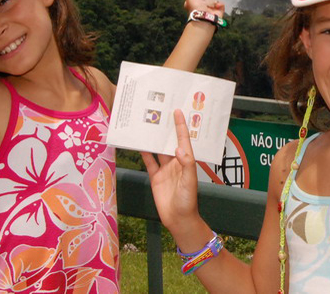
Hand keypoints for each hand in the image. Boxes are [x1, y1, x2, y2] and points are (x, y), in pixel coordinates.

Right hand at [141, 109, 201, 238]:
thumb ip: (187, 164)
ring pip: (158, 150)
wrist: (178, 218)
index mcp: (186, 160)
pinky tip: (139, 144)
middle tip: (161, 112)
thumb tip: (179, 148)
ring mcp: (165, 169)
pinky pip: (149, 162)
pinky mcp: (155, 177)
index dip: (181, 126)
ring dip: (154, 139)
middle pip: (170, 141)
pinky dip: (144, 153)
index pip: (183, 139)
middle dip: (167, 129)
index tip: (178, 111)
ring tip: (148, 125)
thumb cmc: (188, 200)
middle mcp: (176, 162)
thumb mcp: (190, 181)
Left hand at [184, 0, 224, 17]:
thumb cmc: (195, 8)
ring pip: (215, 2)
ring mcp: (211, 11)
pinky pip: (221, 6)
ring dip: (215, 0)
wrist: (204, 18)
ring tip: (214, 0)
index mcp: (195, 5)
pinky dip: (220, 4)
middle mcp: (203, 8)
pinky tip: (217, 5)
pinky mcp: (218, 13)